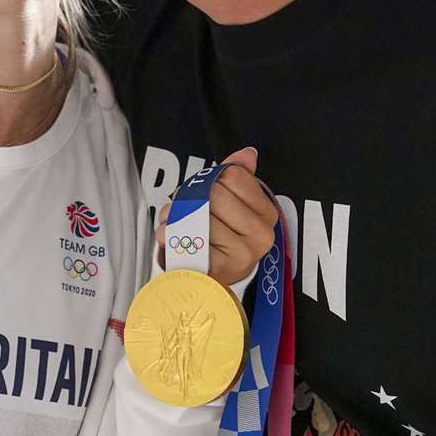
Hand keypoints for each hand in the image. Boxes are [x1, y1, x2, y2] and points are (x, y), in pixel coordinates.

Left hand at [156, 147, 276, 286]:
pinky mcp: (219, 269)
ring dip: (172, 215)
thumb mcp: (231, 206)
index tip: (205, 194)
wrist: (206, 283)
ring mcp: (244, 255)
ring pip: (196, 213)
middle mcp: (262, 236)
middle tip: (182, 210)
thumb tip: (248, 153)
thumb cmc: (217, 239)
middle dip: (188, 197)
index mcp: (268, 214)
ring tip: (174, 226)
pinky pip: (184, 237)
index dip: (209, 181)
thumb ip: (238, 177)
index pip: (233, 176)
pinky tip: (171, 240)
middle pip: (214, 193)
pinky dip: (167, 234)